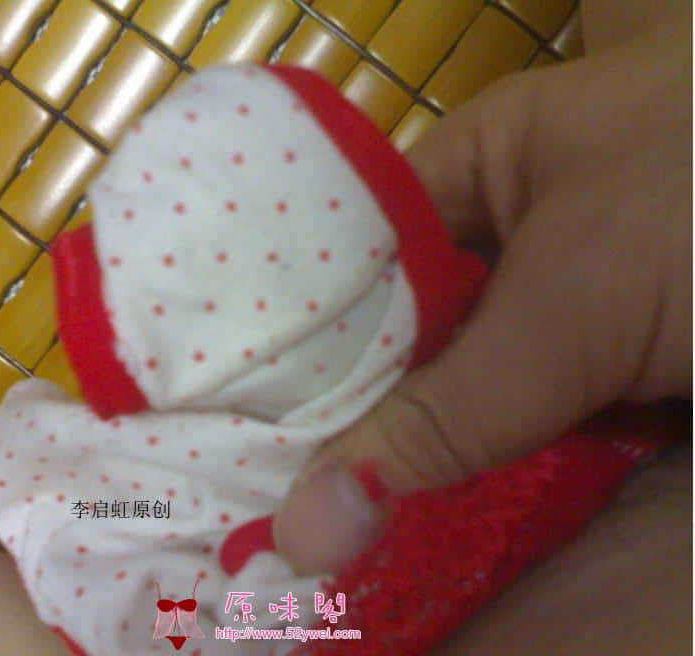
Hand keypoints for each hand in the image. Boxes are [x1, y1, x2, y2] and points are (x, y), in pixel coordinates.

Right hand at [273, 4, 690, 574]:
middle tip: (240, 490)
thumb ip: (442, 413)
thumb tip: (307, 521)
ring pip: (457, 396)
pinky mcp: (609, 392)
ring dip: (400, 459)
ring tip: (288, 520)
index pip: (350, 255)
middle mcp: (508, 245)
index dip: (286, 335)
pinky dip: (476, 486)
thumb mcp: (578, 295)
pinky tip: (400, 533)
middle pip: (399, 335)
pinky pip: (520, 440)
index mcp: (482, 169)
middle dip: (330, 411)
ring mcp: (561, 322)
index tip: (223, 419)